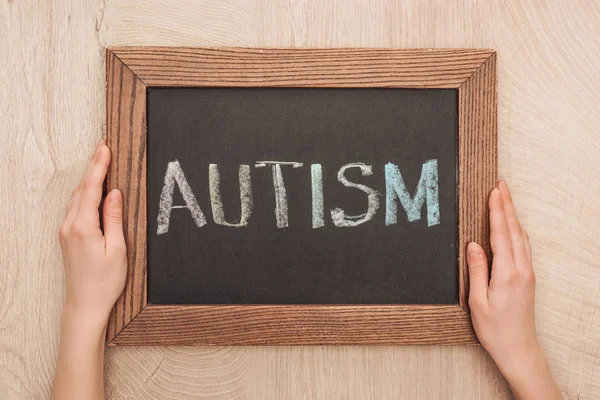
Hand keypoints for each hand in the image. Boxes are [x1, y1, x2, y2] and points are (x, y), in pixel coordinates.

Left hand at [58, 139, 126, 327]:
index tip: (105, 149)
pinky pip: (75, 207)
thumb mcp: (117, 249)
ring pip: (77, 197)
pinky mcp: (67, 236)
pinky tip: (93, 189)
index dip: (99, 166)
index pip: (91, 188)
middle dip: (93, 167)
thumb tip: (114, 193)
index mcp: (83, 227)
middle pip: (81, 189)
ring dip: (88, 179)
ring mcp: (65, 231)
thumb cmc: (104, 281)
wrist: (85, 304)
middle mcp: (69, 226)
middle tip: (103, 148)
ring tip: (100, 163)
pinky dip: (84, 193)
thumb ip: (114, 218)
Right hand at [467, 180, 559, 398]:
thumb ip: (476, 270)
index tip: (494, 191)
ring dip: (513, 215)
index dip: (497, 210)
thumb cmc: (495, 329)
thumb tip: (473, 245)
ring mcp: (528, 273)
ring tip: (506, 199)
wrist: (519, 349)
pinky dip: (517, 230)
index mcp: (506, 273)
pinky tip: (514, 226)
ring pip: (520, 236)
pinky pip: (524, 246)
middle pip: (513, 229)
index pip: (500, 234)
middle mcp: (521, 269)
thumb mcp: (477, 301)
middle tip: (501, 185)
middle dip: (506, 205)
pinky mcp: (528, 278)